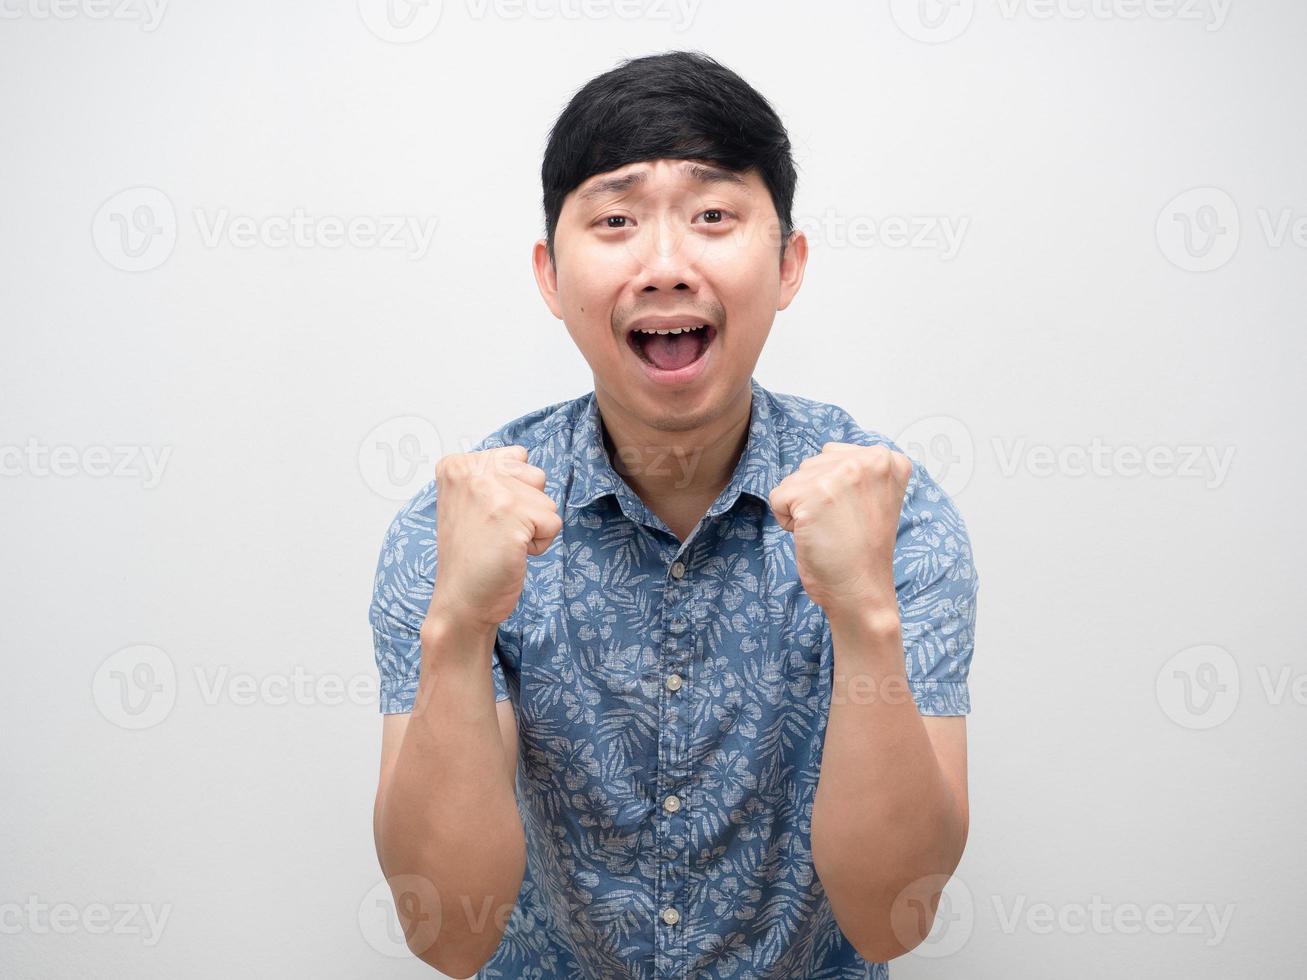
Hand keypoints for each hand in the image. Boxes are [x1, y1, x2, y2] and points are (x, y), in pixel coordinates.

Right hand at [427, 445, 562, 632]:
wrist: (461, 600)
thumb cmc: (471, 555)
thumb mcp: (469, 501)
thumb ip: (493, 474)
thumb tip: (522, 455)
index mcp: (457, 465)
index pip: (516, 457)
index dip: (512, 493)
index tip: (486, 517)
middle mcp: (471, 472)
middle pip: (535, 477)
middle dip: (527, 508)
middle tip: (496, 532)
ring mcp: (492, 492)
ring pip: (547, 501)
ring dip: (534, 527)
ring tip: (504, 543)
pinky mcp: (512, 516)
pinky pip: (553, 523)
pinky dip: (540, 544)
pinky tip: (512, 554)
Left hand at [768, 442, 912, 618]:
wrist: (861, 589)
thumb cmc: (861, 550)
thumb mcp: (873, 497)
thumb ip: (855, 471)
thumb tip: (822, 455)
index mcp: (888, 460)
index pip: (832, 455)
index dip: (832, 489)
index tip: (853, 514)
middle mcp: (869, 461)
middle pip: (810, 465)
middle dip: (814, 496)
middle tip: (840, 526)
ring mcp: (841, 475)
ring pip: (793, 480)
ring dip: (800, 508)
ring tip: (828, 530)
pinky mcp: (814, 493)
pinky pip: (777, 497)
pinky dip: (786, 520)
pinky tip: (813, 535)